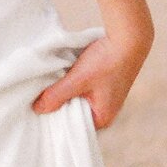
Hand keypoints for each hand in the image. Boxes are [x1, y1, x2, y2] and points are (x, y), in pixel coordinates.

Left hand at [32, 22, 152, 128]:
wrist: (129, 39)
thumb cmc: (107, 62)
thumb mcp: (77, 80)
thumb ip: (56, 96)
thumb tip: (38, 109)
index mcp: (102, 118)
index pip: (72, 127)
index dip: (55, 119)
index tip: (39, 111)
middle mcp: (105, 111)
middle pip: (74, 114)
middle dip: (59, 105)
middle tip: (40, 99)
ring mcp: (105, 98)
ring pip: (77, 100)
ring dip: (66, 93)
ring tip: (50, 87)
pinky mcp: (103, 85)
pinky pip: (83, 90)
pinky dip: (73, 85)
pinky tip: (63, 77)